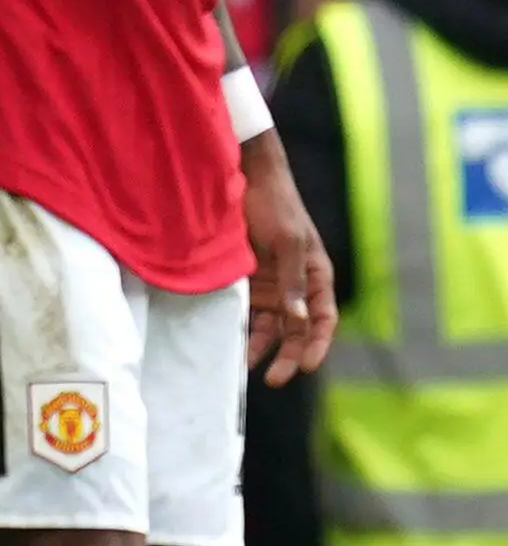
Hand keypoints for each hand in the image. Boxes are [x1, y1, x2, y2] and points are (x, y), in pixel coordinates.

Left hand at [243, 134, 336, 384]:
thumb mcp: (288, 240)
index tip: (306, 365)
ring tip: (245, 365)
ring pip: (270, 325)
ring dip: (261, 346)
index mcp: (316, 276)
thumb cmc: (275, 204)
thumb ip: (292, 280)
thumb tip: (299, 318)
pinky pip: (247, 310)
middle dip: (287, 355)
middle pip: (296, 329)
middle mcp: (295, 285)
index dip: (316, 344)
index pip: (323, 319)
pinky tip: (232, 342)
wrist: (242, 176)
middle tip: (274, 379)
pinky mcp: (246, 280)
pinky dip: (242, 327)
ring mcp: (270, 284)